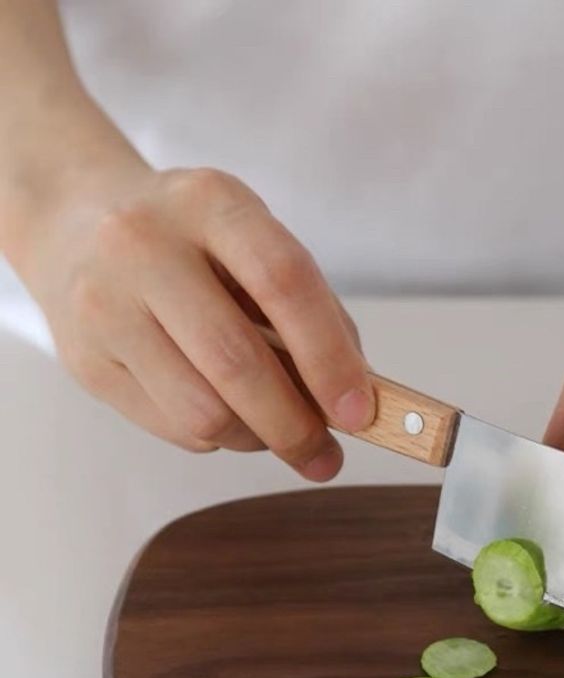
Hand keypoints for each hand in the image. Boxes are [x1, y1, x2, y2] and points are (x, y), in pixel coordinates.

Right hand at [23, 164, 372, 480]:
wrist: (74, 222)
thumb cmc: (193, 245)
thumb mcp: (256, 245)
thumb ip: (313, 312)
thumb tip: (356, 397)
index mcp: (210, 203)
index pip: (283, 282)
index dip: (329, 356)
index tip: (360, 412)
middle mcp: (144, 246)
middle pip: (236, 362)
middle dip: (296, 426)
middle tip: (326, 457)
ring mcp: (103, 305)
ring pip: (202, 412)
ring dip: (256, 439)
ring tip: (274, 430)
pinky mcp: (84, 361)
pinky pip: (172, 428)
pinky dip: (216, 437)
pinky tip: (222, 412)